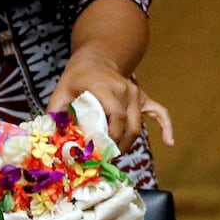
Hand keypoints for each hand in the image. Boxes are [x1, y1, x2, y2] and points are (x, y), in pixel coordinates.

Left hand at [47, 49, 174, 147]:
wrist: (96, 58)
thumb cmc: (78, 76)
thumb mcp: (62, 90)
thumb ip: (55, 112)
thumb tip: (50, 138)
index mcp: (105, 87)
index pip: (116, 116)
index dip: (112, 137)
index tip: (101, 153)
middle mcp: (125, 90)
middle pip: (130, 125)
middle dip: (119, 147)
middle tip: (105, 161)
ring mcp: (136, 94)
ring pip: (139, 126)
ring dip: (128, 144)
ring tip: (115, 156)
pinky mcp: (143, 98)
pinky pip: (159, 112)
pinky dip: (166, 127)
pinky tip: (169, 142)